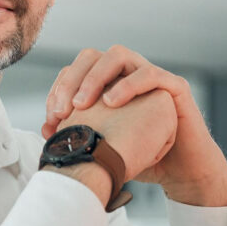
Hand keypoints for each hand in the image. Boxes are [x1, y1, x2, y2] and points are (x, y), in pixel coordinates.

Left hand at [43, 46, 226, 206]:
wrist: (179, 171)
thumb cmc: (141, 156)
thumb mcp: (103, 145)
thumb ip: (79, 133)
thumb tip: (47, 130)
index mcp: (108, 83)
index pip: (76, 71)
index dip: (60, 89)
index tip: (51, 117)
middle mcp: (127, 73)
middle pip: (92, 56)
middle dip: (72, 79)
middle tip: (62, 109)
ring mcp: (151, 76)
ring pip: (119, 55)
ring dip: (95, 76)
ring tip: (82, 103)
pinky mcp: (174, 86)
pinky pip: (150, 73)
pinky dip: (128, 84)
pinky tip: (112, 102)